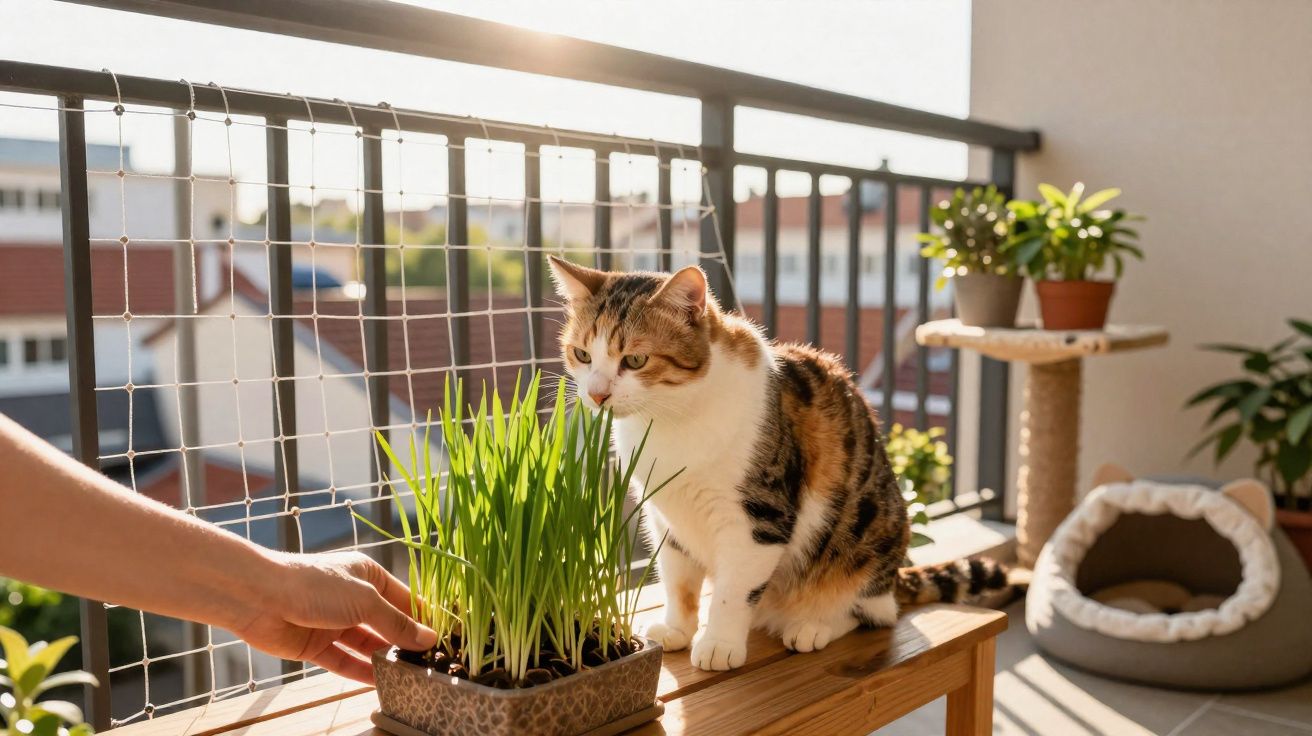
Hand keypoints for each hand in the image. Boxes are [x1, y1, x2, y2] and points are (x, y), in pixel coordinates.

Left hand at [229, 551, 437, 682]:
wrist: (259, 596)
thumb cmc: (314, 585)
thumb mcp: (365, 600)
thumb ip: (396, 623)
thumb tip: (427, 639)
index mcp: (368, 575)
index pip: (405, 599)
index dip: (424, 618)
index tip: (445, 639)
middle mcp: (353, 597)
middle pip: (387, 624)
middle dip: (405, 642)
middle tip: (430, 664)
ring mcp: (334, 622)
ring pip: (367, 645)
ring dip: (384, 659)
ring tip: (409, 676)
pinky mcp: (316, 645)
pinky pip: (344, 661)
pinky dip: (360, 672)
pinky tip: (380, 684)